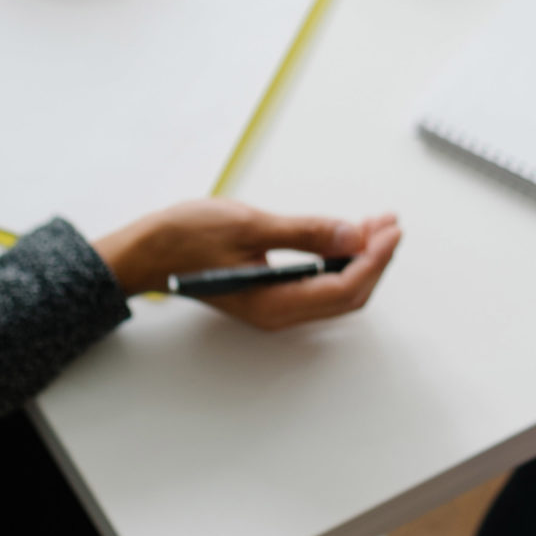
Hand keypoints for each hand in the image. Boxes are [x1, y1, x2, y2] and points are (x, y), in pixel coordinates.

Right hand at [91, 200, 401, 331]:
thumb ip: (305, 232)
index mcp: (275, 303)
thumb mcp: (250, 225)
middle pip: (347, 294)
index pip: (344, 287)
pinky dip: (337, 260)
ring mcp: (275, 305)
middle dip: (374, 259)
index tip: (389, 229)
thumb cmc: (185, 238)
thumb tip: (353, 234)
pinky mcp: (270, 292)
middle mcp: (280, 313)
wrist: (145, 252)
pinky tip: (344, 236)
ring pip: (335, 289)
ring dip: (359, 258)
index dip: (374, 258)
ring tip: (375, 224)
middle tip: (390, 223)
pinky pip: (318, 283)